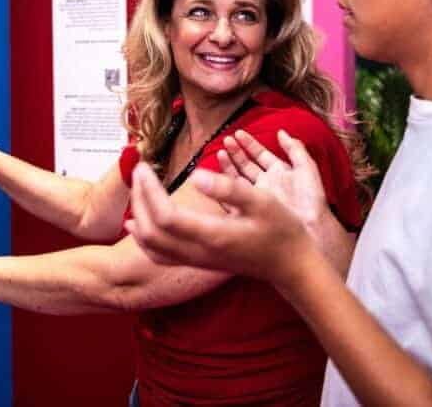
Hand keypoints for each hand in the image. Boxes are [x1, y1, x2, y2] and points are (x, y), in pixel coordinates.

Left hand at [124, 161, 314, 285]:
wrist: (292, 265)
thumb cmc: (282, 230)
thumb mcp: (263, 201)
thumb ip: (228, 187)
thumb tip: (194, 176)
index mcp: (213, 236)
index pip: (165, 216)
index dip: (149, 190)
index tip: (146, 167)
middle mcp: (200, 252)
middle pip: (151, 231)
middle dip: (139, 198)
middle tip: (140, 170)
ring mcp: (198, 260)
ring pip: (151, 246)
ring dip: (139, 215)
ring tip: (139, 188)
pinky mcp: (199, 262)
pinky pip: (160, 255)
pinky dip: (144, 237)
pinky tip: (138, 223)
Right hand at [218, 129, 328, 232]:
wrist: (309, 229)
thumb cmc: (310, 200)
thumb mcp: (307, 168)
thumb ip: (295, 148)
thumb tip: (281, 131)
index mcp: (279, 172)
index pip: (261, 154)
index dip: (250, 143)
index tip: (238, 133)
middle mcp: (267, 183)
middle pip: (247, 164)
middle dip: (236, 152)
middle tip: (226, 140)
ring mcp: (258, 197)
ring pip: (239, 178)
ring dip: (229, 164)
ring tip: (221, 152)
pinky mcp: (251, 210)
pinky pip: (234, 196)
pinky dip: (226, 186)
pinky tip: (218, 176)